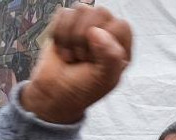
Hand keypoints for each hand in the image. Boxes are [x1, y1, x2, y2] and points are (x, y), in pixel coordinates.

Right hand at [20, 4, 132, 123]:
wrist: (54, 94)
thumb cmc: (82, 89)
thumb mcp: (104, 79)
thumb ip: (110, 56)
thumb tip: (96, 31)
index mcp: (121, 47)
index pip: (121, 26)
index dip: (105, 42)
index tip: (95, 60)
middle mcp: (106, 33)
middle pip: (100, 13)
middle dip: (85, 40)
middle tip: (82, 58)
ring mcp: (86, 26)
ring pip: (81, 10)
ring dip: (71, 38)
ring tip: (73, 55)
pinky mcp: (66, 23)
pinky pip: (63, 13)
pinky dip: (59, 34)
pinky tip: (62, 49)